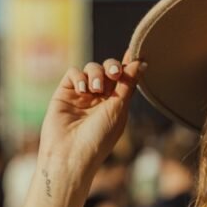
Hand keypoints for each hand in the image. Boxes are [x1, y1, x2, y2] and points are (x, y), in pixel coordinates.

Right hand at [39, 51, 145, 174]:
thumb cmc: (98, 137)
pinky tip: (82, 90)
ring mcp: (82, 95)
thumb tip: (141, 62)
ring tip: (94, 90)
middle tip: (114, 73)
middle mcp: (100, 98)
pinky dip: (80, 77)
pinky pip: (74, 73)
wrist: (70, 154)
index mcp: (117, 103)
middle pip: (108, 70)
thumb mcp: (118, 109)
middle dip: (113, 67)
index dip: (129, 65)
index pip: (124, 78)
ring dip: (96, 74)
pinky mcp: (65, 93)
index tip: (136, 52)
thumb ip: (128, 84)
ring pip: (92, 68)